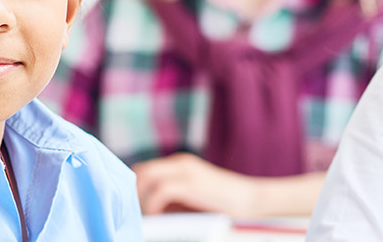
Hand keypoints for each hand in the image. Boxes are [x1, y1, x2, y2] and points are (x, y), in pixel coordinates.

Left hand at [131, 153, 256, 216]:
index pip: (144, 170)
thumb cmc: (223, 206)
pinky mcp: (191, 183)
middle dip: (132, 193)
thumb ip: (170, 201)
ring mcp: (185, 170)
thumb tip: (143, 213)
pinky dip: (152, 205)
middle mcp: (179, 163)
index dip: (133, 188)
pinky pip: (160, 191)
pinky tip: (157, 219)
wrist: (253, 201)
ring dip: (140, 198)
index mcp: (179, 165)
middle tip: (132, 214)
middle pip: (140, 171)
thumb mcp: (191, 199)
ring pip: (145, 176)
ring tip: (143, 217)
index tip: (129, 207)